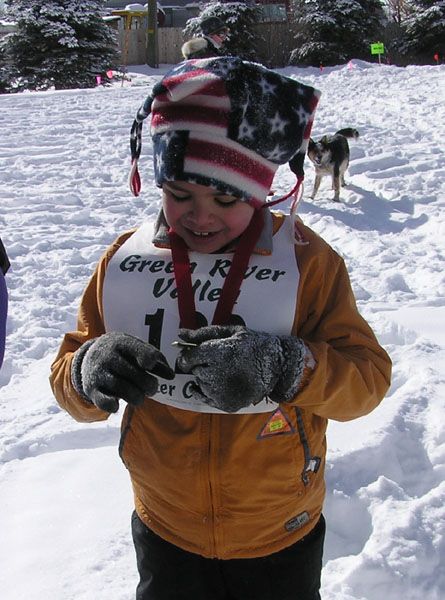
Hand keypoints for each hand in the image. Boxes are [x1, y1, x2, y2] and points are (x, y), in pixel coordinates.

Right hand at [71, 332, 174, 412]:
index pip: (141, 351)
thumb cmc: (122, 353)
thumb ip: (156, 360)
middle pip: (135, 374)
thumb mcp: (136, 348)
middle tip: (152, 389)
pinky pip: (104, 402)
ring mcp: (98, 372)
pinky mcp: (91, 389)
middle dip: (149, 385)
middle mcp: (108, 356)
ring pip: (122, 388)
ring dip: (137, 398)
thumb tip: (171, 376)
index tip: (151, 366)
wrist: (88, 356)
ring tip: (140, 398)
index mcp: (122, 342)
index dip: (150, 360)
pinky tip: (118, 404)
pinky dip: (113, 406)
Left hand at [176, 325, 311, 412]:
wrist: (278, 367)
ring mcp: (220, 392)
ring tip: (225, 371)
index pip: (188, 358)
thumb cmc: (253, 344)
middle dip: (201, 365)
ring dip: (206, 377)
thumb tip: (180, 334)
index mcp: (217, 352)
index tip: (198, 354)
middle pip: (194, 370)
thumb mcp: (231, 331)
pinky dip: (206, 390)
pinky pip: (203, 397)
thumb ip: (203, 333)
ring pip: (199, 382)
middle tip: (219, 361)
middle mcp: (216, 373)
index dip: (190, 355)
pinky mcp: (225, 404)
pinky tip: (218, 383)